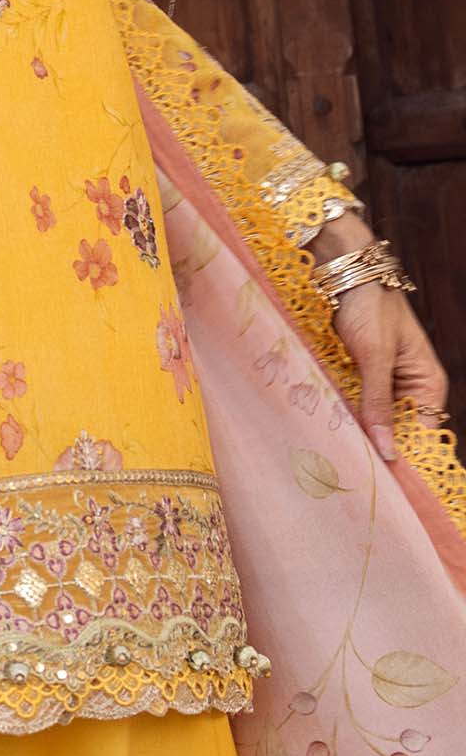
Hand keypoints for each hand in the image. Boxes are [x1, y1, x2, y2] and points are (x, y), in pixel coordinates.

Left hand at [312, 214, 448, 461]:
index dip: (406, 461)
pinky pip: (357, 403)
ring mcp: (385, 381)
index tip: (385, 487)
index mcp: (427, 384)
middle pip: (398, 431)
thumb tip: (388, 453)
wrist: (345, 269)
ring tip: (339, 458)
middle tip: (353, 474)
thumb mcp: (374, 357)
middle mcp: (410, 387)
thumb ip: (378, 404)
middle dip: (378, 448)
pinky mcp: (361, 374)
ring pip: (375, 419)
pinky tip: (329, 430)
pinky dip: (346, 413)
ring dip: (359, 432)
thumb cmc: (368, 306)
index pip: (423, 436)